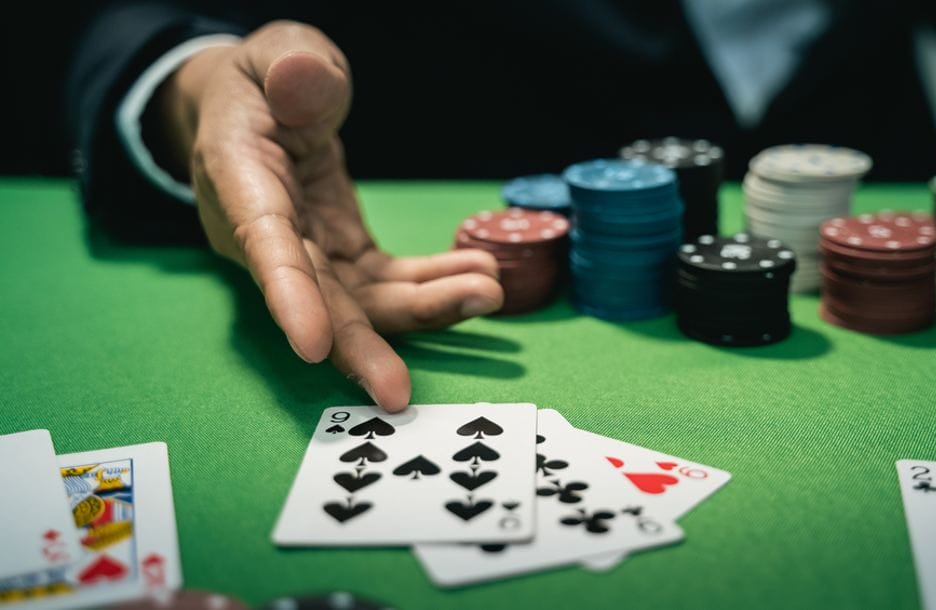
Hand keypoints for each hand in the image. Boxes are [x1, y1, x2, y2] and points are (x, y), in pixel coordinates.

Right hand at [156, 21, 502, 410]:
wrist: (260, 107)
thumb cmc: (264, 80)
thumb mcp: (276, 55)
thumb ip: (292, 67)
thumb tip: (307, 84)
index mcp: (240, 180)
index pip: (265, 244)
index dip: (289, 297)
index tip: (313, 346)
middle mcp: (269, 234)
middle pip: (316, 302)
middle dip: (360, 347)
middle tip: (400, 392)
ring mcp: (310, 252)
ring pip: (362, 303)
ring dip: (426, 307)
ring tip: (489, 291)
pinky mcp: (342, 255)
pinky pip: (389, 282)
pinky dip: (433, 284)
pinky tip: (478, 273)